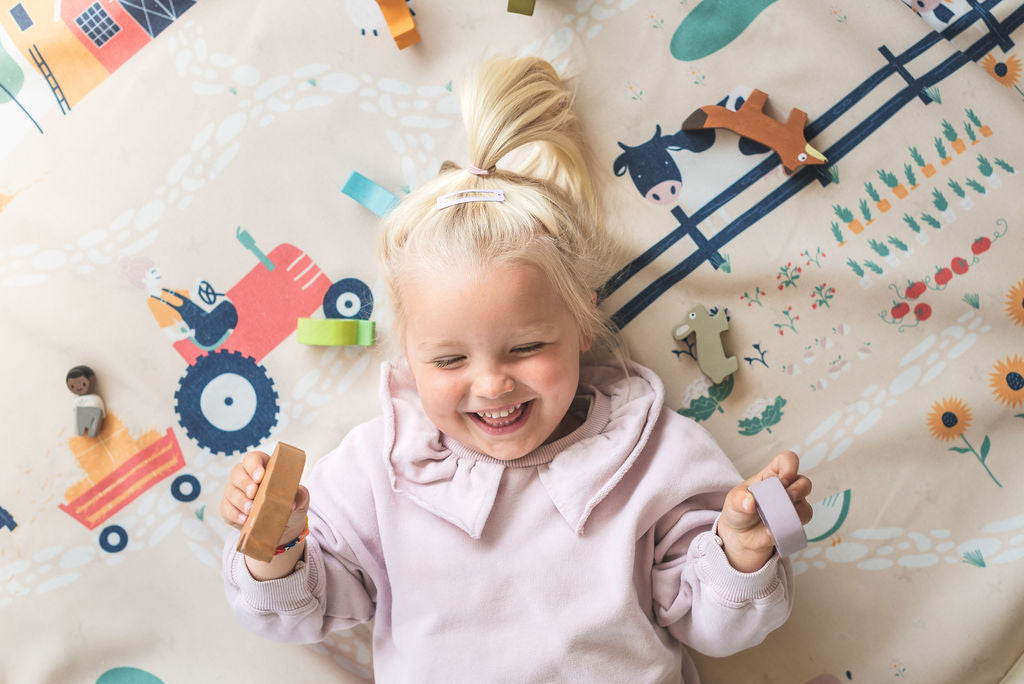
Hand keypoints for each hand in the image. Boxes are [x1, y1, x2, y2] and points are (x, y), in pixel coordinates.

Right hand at [220, 450, 309, 545]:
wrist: (283, 525)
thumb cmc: (289, 502)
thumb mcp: (299, 497)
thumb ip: (299, 495)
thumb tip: (293, 502)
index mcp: (263, 466)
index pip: (253, 458)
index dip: (254, 465)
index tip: (260, 476)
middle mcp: (245, 476)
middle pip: (237, 472)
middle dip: (245, 483)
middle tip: (254, 492)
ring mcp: (235, 492)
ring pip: (231, 491)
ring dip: (240, 501)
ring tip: (251, 509)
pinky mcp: (229, 508)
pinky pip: (226, 509)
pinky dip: (235, 514)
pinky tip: (244, 519)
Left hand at [717, 451, 811, 572]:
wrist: (740, 535)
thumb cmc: (739, 510)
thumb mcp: (734, 501)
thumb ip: (740, 500)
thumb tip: (750, 503)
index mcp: (771, 476)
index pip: (787, 461)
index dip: (790, 466)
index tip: (782, 480)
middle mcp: (785, 489)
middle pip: (804, 482)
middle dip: (799, 489)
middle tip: (787, 497)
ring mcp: (791, 506)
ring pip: (806, 504)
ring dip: (796, 510)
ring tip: (779, 516)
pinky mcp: (793, 523)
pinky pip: (801, 524)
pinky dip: (792, 525)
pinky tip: (777, 528)